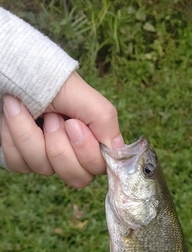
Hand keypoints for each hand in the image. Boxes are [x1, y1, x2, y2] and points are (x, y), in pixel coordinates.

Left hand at [1, 72, 123, 187]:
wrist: (8, 70)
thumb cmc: (45, 77)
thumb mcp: (80, 93)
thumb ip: (104, 120)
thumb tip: (118, 150)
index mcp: (91, 138)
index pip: (100, 167)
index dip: (87, 153)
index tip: (72, 124)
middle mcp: (71, 152)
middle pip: (77, 178)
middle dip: (59, 147)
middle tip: (51, 117)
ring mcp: (45, 159)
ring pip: (44, 169)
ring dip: (31, 135)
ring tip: (25, 108)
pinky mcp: (21, 159)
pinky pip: (20, 164)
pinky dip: (13, 137)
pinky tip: (11, 116)